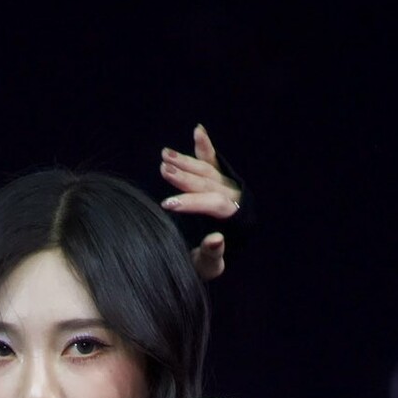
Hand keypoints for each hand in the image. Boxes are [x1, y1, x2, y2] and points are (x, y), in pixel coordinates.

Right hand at [159, 123, 241, 280]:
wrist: (216, 257)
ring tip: (165, 155)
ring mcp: (228, 187)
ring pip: (208, 170)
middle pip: (209, 183)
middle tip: (164, 170)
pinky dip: (205, 147)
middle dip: (186, 176)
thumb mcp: (210, 266)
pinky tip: (198, 130)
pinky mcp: (221, 180)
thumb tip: (217, 237)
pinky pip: (213, 161)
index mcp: (233, 219)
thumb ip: (212, 254)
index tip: (167, 204)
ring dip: (186, 161)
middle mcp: (234, 199)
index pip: (213, 204)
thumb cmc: (208, 263)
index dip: (191, 203)